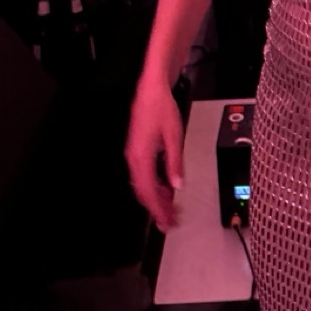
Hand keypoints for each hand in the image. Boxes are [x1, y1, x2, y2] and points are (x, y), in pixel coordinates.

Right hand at [125, 84, 184, 231]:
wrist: (151, 88)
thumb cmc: (161, 108)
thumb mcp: (174, 136)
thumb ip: (175, 163)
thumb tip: (177, 185)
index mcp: (141, 157)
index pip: (149, 191)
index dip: (158, 209)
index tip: (167, 222)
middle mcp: (134, 158)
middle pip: (143, 191)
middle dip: (156, 208)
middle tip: (169, 221)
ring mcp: (134, 154)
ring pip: (143, 183)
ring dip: (156, 197)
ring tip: (170, 207)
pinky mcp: (137, 149)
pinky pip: (143, 173)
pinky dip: (154, 184)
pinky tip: (165, 186)